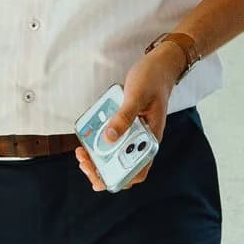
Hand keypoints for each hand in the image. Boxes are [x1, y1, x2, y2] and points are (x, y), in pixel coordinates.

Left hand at [76, 42, 182, 192]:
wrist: (160, 64)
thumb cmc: (153, 79)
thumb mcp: (136, 96)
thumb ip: (124, 117)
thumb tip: (108, 138)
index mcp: (151, 139)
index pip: (137, 172)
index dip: (118, 179)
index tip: (98, 174)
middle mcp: (142, 140)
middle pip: (122, 167)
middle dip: (101, 169)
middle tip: (83, 158)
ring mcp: (135, 133)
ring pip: (116, 154)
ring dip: (99, 156)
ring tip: (82, 150)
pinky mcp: (127, 124)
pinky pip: (113, 138)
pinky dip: (100, 140)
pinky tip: (90, 133)